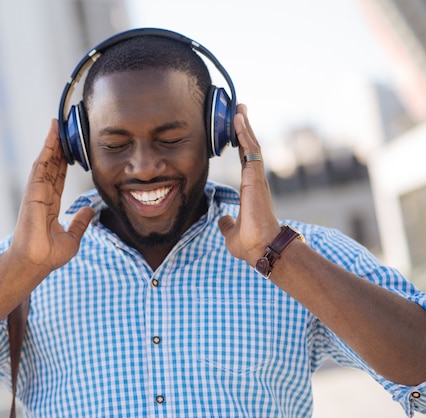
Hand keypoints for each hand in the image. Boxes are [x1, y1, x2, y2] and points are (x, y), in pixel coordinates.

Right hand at [9, 120, 94, 277]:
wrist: (34, 264)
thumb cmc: (48, 255)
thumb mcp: (73, 238)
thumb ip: (80, 222)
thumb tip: (90, 210)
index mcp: (50, 204)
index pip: (58, 177)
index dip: (63, 161)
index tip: (70, 147)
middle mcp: (42, 195)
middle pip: (51, 165)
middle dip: (57, 146)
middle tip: (63, 126)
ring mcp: (36, 192)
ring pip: (45, 162)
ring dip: (51, 143)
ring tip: (57, 124)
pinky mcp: (32, 192)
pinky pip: (40, 167)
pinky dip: (46, 150)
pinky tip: (52, 137)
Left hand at [218, 104, 280, 265]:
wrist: (261, 249)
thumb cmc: (251, 243)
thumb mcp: (231, 232)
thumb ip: (226, 223)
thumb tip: (221, 219)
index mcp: (250, 190)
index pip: (245, 161)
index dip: (240, 145)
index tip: (236, 130)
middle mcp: (255, 181)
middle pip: (249, 148)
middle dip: (244, 129)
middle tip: (239, 110)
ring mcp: (257, 178)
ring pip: (251, 145)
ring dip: (244, 126)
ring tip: (239, 107)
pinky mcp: (256, 178)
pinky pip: (250, 150)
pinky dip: (244, 134)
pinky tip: (239, 119)